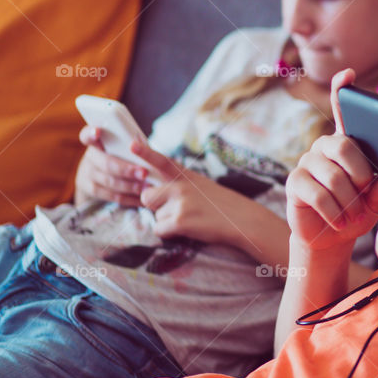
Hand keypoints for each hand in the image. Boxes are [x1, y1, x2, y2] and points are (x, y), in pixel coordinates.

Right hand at [73, 125, 152, 206]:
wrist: (104, 175)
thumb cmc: (122, 156)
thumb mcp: (125, 147)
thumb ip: (132, 145)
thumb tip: (146, 148)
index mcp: (98, 142)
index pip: (87, 135)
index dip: (91, 133)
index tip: (98, 131)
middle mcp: (90, 157)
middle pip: (105, 163)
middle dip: (126, 169)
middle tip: (144, 173)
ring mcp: (87, 174)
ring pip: (107, 181)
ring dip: (129, 186)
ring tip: (146, 187)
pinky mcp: (89, 190)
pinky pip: (109, 196)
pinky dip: (126, 198)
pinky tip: (139, 197)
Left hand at [130, 140, 249, 245]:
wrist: (245, 220)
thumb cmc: (225, 206)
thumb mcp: (203, 186)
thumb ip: (180, 184)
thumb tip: (154, 194)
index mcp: (187, 176)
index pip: (162, 161)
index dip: (145, 152)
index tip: (131, 144)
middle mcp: (181, 186)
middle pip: (147, 196)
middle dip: (156, 206)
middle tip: (178, 210)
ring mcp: (180, 203)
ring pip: (155, 216)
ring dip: (167, 222)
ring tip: (191, 220)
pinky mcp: (180, 221)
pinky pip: (159, 230)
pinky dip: (170, 234)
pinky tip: (189, 230)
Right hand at [285, 69, 377, 250]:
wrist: (332, 238)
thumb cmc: (358, 211)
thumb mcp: (377, 200)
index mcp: (347, 142)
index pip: (342, 110)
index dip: (343, 90)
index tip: (348, 73)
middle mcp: (325, 146)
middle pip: (345, 146)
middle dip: (361, 175)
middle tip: (365, 194)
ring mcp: (307, 161)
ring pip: (334, 176)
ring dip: (349, 202)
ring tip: (353, 215)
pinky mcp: (294, 182)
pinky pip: (319, 195)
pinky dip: (335, 213)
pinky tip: (339, 222)